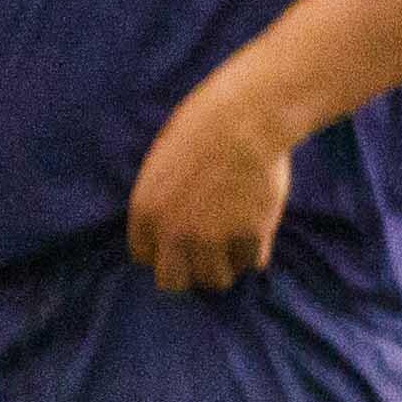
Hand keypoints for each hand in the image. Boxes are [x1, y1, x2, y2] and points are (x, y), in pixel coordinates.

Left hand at [125, 81, 294, 291]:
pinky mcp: (248, 238)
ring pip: (216, 280)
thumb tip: (170, 237)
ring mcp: (211, 239)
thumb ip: (163, 204)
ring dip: (226, 264)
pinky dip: (256, 249)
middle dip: (190, 271)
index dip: (166, 250)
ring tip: (235, 238)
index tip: (183, 239)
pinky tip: (257, 224)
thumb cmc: (204, 130)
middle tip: (208, 254)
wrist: (244, 119)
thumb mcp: (162, 165)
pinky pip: (252, 264)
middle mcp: (172, 232)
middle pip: (173, 283)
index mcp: (144, 212)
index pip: (144, 258)